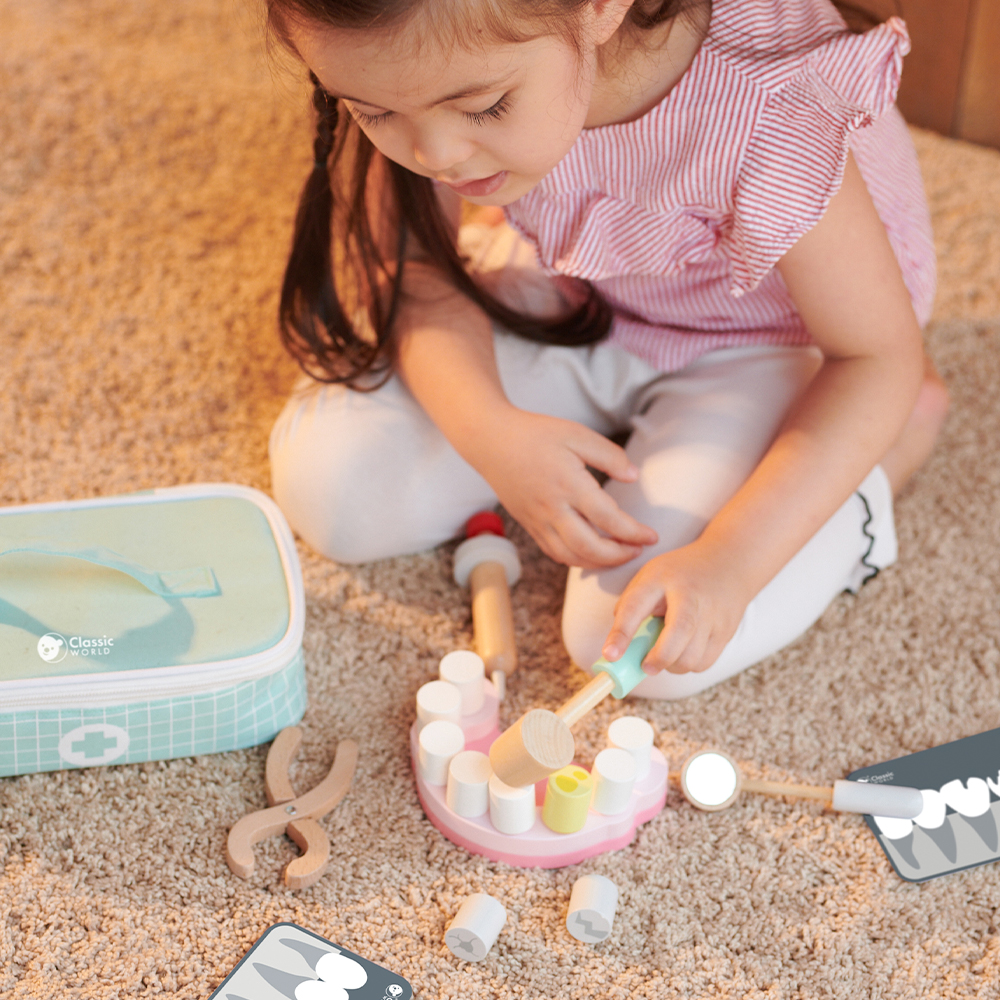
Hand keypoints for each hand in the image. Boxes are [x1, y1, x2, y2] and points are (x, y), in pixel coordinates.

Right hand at [474, 407, 657, 568]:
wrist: (490, 441)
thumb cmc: (535, 434)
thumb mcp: (576, 434)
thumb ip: (609, 455)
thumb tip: (634, 476)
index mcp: (568, 484)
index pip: (608, 518)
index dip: (633, 532)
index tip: (651, 536)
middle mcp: (552, 508)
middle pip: (589, 547)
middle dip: (619, 555)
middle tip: (639, 550)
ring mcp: (537, 520)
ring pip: (570, 556)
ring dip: (598, 563)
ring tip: (619, 555)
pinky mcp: (528, 525)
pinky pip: (554, 552)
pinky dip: (576, 559)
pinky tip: (591, 553)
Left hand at [601, 541, 752, 673]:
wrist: (730, 561)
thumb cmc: (681, 573)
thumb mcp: (650, 575)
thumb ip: (631, 604)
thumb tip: (619, 643)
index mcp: (661, 578)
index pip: (636, 606)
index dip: (621, 634)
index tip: (610, 655)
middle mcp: (690, 595)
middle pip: (677, 634)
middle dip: (658, 658)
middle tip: (646, 666)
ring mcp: (712, 614)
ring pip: (692, 657)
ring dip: (672, 665)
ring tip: (666, 653)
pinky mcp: (726, 631)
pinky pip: (704, 663)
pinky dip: (689, 665)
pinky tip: (684, 651)